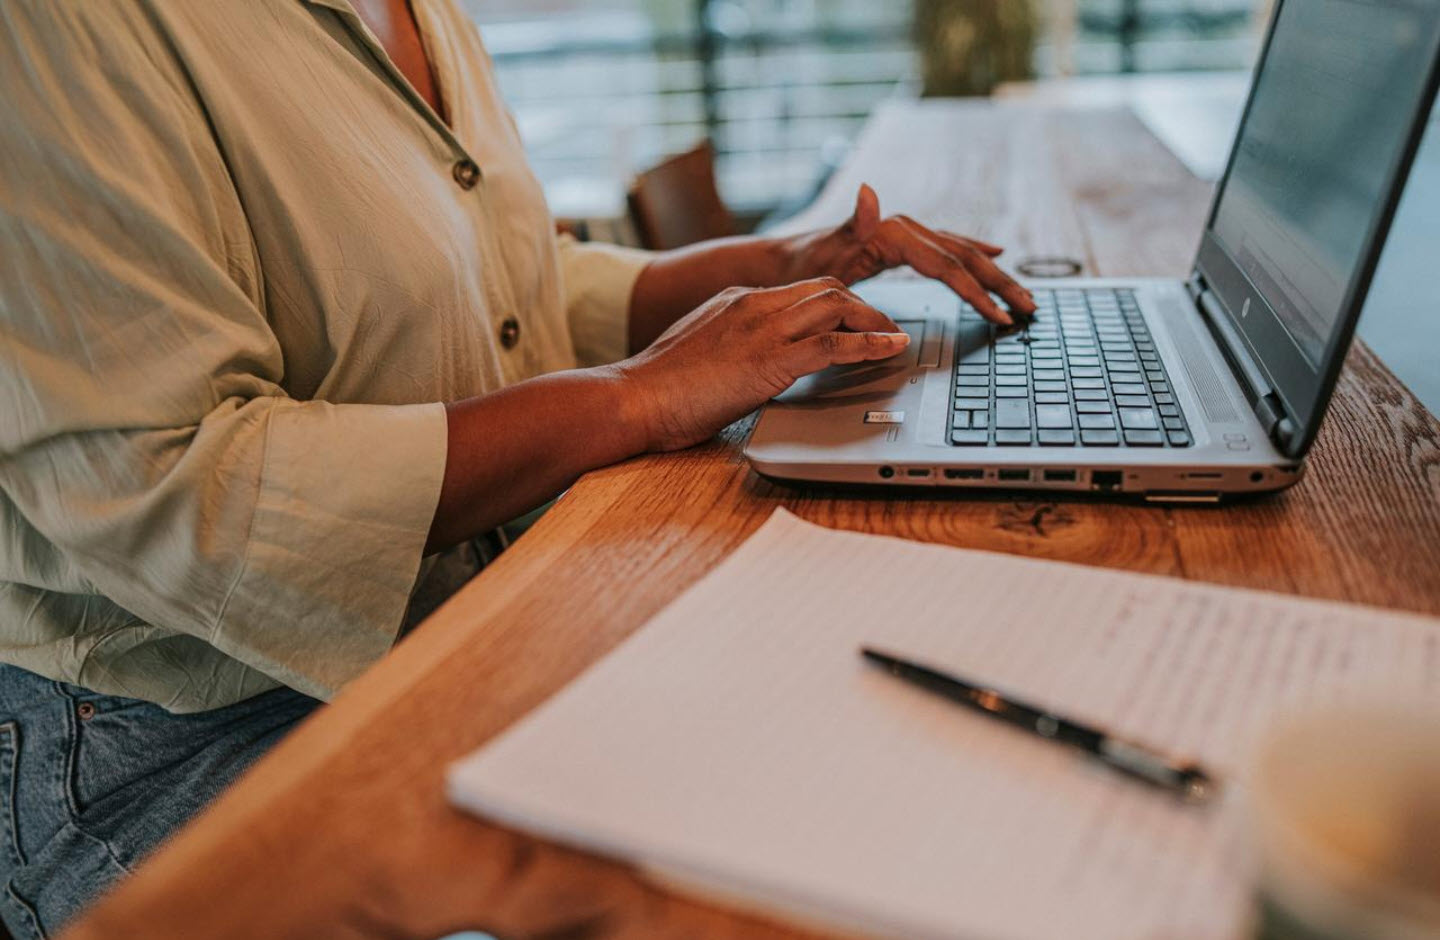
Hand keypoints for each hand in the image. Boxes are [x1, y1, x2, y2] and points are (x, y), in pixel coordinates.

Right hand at [618, 278, 908, 451]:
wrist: (633, 398)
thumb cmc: (658, 388)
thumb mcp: (703, 354)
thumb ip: (732, 348)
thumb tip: (752, 365)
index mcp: (737, 300)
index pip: (802, 291)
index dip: (838, 303)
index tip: (858, 320)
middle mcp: (754, 304)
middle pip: (828, 288)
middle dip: (865, 307)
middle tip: (887, 328)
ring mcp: (762, 329)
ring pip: (837, 305)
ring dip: (875, 320)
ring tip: (897, 338)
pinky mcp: (769, 359)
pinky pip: (833, 344)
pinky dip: (870, 345)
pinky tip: (892, 350)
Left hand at [783, 184, 1035, 324]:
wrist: (787, 260)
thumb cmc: (802, 265)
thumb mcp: (824, 251)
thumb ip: (852, 224)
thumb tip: (869, 193)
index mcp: (893, 233)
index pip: (948, 266)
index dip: (977, 293)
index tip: (1000, 317)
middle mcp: (906, 229)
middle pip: (965, 258)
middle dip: (1000, 285)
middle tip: (1030, 310)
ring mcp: (908, 235)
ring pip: (963, 254)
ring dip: (995, 276)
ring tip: (1024, 297)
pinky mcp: (906, 244)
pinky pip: (951, 251)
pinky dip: (976, 256)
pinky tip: (994, 256)